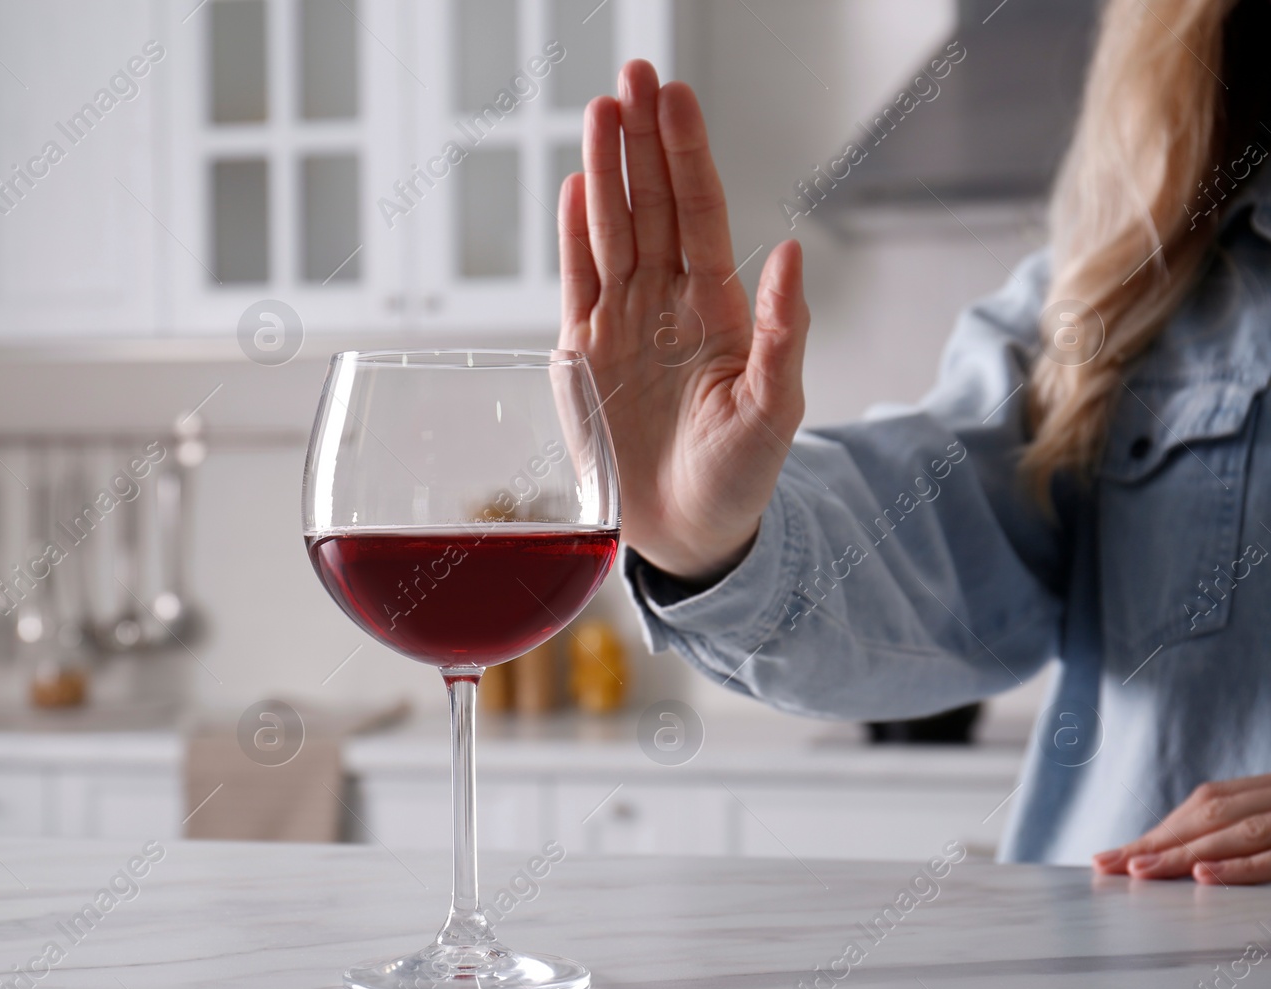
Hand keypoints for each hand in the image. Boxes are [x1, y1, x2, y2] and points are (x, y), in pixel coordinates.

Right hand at [558, 60, 809, 584]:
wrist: (687, 535)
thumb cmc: (739, 477)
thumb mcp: (775, 409)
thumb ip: (784, 331)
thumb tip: (793, 250)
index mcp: (717, 308)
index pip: (697, 213)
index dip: (685, 154)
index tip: (674, 97)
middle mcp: (666, 303)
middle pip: (651, 205)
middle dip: (641, 140)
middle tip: (632, 75)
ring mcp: (622, 324)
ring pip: (612, 231)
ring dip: (605, 170)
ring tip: (599, 110)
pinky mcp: (583, 354)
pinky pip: (577, 282)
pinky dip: (574, 235)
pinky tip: (576, 188)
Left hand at [1093, 774, 1270, 883]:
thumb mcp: (1270, 817)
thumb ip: (1238, 826)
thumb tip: (1182, 854)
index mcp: (1264, 790)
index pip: (1205, 804)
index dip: (1161, 830)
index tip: (1118, 855)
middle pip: (1209, 817)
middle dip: (1158, 843)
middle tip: (1111, 864)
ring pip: (1236, 833)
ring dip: (1184, 852)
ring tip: (1139, 870)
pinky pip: (1270, 857)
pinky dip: (1236, 866)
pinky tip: (1201, 875)